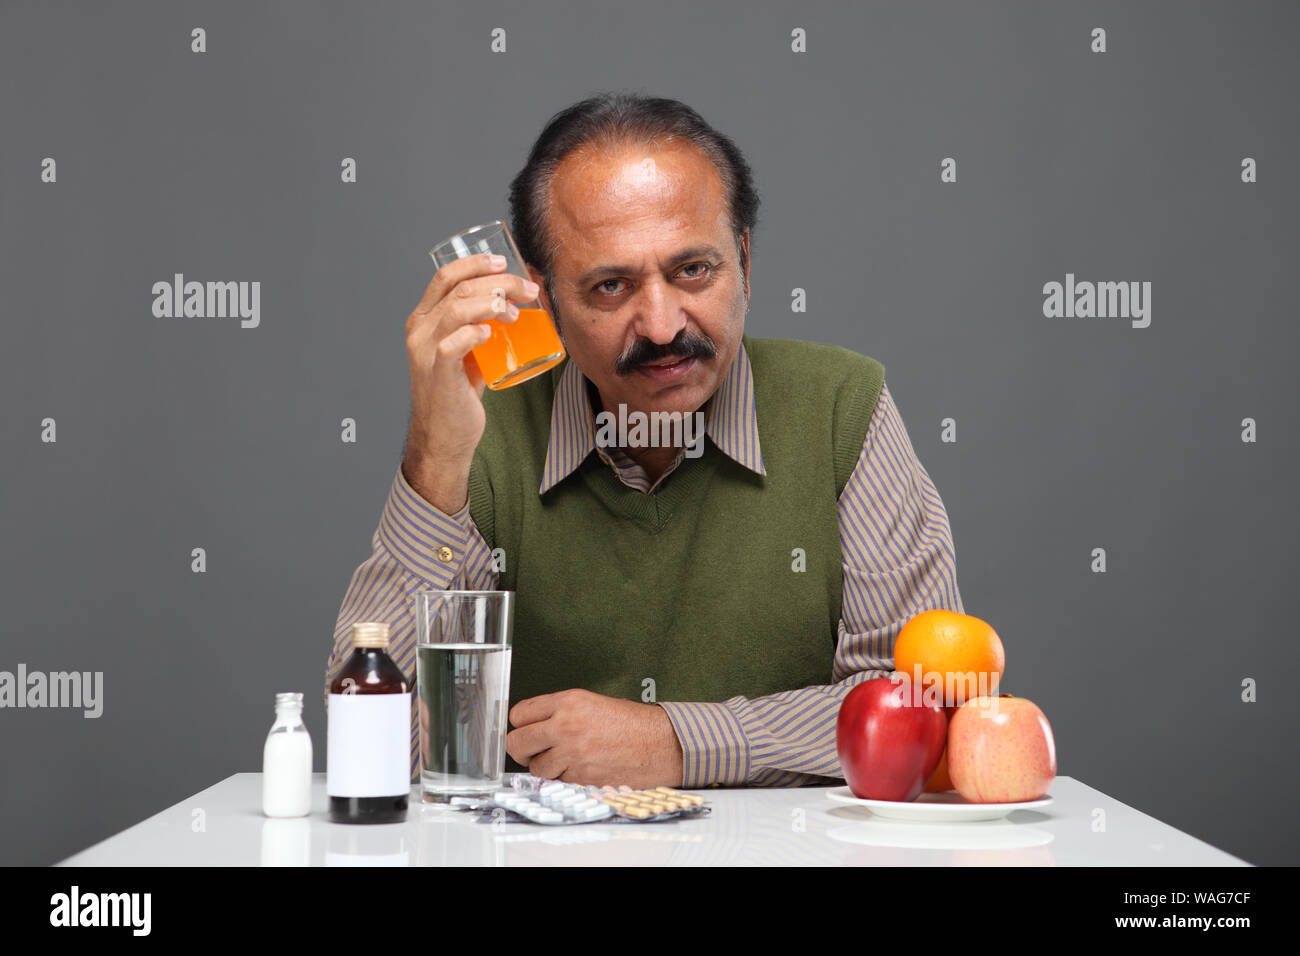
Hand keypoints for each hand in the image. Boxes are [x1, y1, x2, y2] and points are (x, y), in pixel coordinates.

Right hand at [402, 253, 538, 510]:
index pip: (445, 276)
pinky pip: (452, 345)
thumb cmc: (456, 395)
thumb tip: (515, 308)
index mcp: (424, 320)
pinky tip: (491, 332)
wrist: (443, 437)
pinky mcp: (439, 374)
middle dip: (499, 282)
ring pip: (456, 310)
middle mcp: (420, 331)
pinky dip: (473, 333)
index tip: (503, 261)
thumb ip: (478, 330)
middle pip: (459, 288)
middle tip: (528, 290)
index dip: (474, 263)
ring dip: (493, 303)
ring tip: (516, 312)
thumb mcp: (464, 354)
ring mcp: (426, 352)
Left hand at [506, 689, 684, 788]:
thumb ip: (560, 712)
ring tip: (563, 759)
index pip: (519, 714)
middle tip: (533, 749)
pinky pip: (556, 781)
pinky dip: (563, 778)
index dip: (520, 724)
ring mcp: (572, 754)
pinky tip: (580, 767)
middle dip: (522, 748)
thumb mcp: (592, 702)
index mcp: (568, 702)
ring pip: (535, 767)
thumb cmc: (632, 723)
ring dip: (544, 766)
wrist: (659, 743)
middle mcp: (565, 726)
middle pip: (517, 742)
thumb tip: (535, 724)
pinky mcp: (580, 777)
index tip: (525, 728)